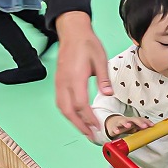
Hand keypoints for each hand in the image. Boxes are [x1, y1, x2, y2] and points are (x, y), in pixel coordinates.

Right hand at [55, 11, 112, 140]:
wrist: (72, 32)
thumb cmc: (86, 43)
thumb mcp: (100, 59)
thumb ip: (103, 79)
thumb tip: (108, 93)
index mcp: (76, 77)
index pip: (81, 104)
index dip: (89, 118)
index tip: (97, 126)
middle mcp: (65, 82)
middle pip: (69, 111)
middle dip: (80, 125)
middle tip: (90, 135)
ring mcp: (59, 82)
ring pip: (62, 108)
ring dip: (72, 121)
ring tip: (84, 129)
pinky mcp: (59, 81)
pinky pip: (60, 101)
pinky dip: (68, 112)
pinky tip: (76, 116)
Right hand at [105, 114, 151, 138]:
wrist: (113, 123)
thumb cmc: (125, 126)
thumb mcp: (134, 127)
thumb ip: (141, 129)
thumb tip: (150, 133)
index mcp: (134, 121)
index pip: (141, 119)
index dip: (147, 122)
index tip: (152, 125)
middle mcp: (128, 120)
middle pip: (134, 119)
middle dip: (139, 122)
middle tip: (144, 126)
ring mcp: (120, 123)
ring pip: (123, 121)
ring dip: (126, 123)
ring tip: (129, 126)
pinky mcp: (114, 127)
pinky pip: (114, 128)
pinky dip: (115, 129)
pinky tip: (117, 132)